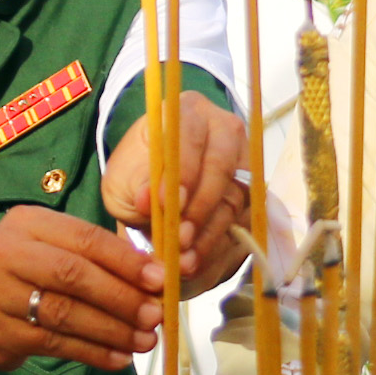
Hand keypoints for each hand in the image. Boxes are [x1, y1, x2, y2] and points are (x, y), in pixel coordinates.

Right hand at [0, 203, 161, 371]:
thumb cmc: (27, 272)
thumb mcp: (53, 249)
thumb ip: (98, 257)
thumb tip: (156, 277)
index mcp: (27, 223)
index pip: (85, 238)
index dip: (126, 260)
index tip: (160, 280)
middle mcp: (5, 253)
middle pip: (74, 275)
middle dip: (122, 297)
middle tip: (156, 315)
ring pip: (65, 314)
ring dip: (112, 330)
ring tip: (145, 341)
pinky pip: (54, 344)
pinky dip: (92, 352)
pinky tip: (119, 359)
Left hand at [101, 95, 248, 294]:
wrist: (154, 193)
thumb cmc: (137, 176)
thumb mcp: (122, 180)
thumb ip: (135, 186)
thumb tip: (148, 200)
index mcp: (187, 112)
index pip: (190, 134)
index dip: (182, 169)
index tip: (167, 202)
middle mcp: (223, 130)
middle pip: (220, 167)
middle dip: (198, 208)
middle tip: (178, 239)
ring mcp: (243, 162)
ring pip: (234, 198)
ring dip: (209, 233)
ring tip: (183, 260)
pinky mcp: (252, 193)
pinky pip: (243, 221)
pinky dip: (218, 245)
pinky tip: (197, 262)